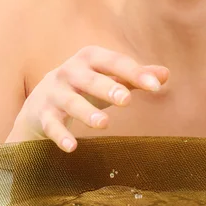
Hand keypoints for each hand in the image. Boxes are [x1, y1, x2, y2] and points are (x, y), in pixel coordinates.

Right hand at [6, 45, 168, 151]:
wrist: (39, 102)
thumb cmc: (84, 87)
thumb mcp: (108, 78)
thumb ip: (134, 77)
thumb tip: (166, 74)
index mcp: (90, 58)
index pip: (115, 62)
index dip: (135, 73)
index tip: (156, 87)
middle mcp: (70, 71)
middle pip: (91, 79)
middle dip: (108, 88)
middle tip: (127, 100)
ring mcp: (54, 93)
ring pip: (71, 102)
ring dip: (86, 112)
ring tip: (104, 123)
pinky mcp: (43, 115)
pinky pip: (52, 125)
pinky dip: (60, 135)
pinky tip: (72, 147)